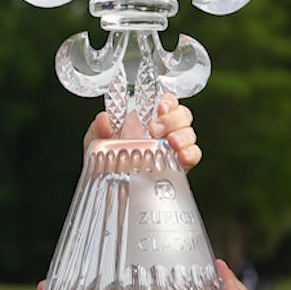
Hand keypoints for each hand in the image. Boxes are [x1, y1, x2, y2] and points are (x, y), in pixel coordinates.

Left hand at [84, 93, 200, 170]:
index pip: (166, 102)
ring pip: (189, 133)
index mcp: (145, 119)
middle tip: (155, 129)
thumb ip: (99, 128)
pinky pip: (193, 155)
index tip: (160, 107)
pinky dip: (191, 153)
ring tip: (171, 143)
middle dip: (172, 119)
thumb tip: (103, 119)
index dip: (168, 101)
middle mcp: (162, 132)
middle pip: (182, 115)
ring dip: (183, 135)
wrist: (110, 188)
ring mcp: (172, 149)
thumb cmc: (107, 161)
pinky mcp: (179, 166)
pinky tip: (182, 156)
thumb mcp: (97, 141)